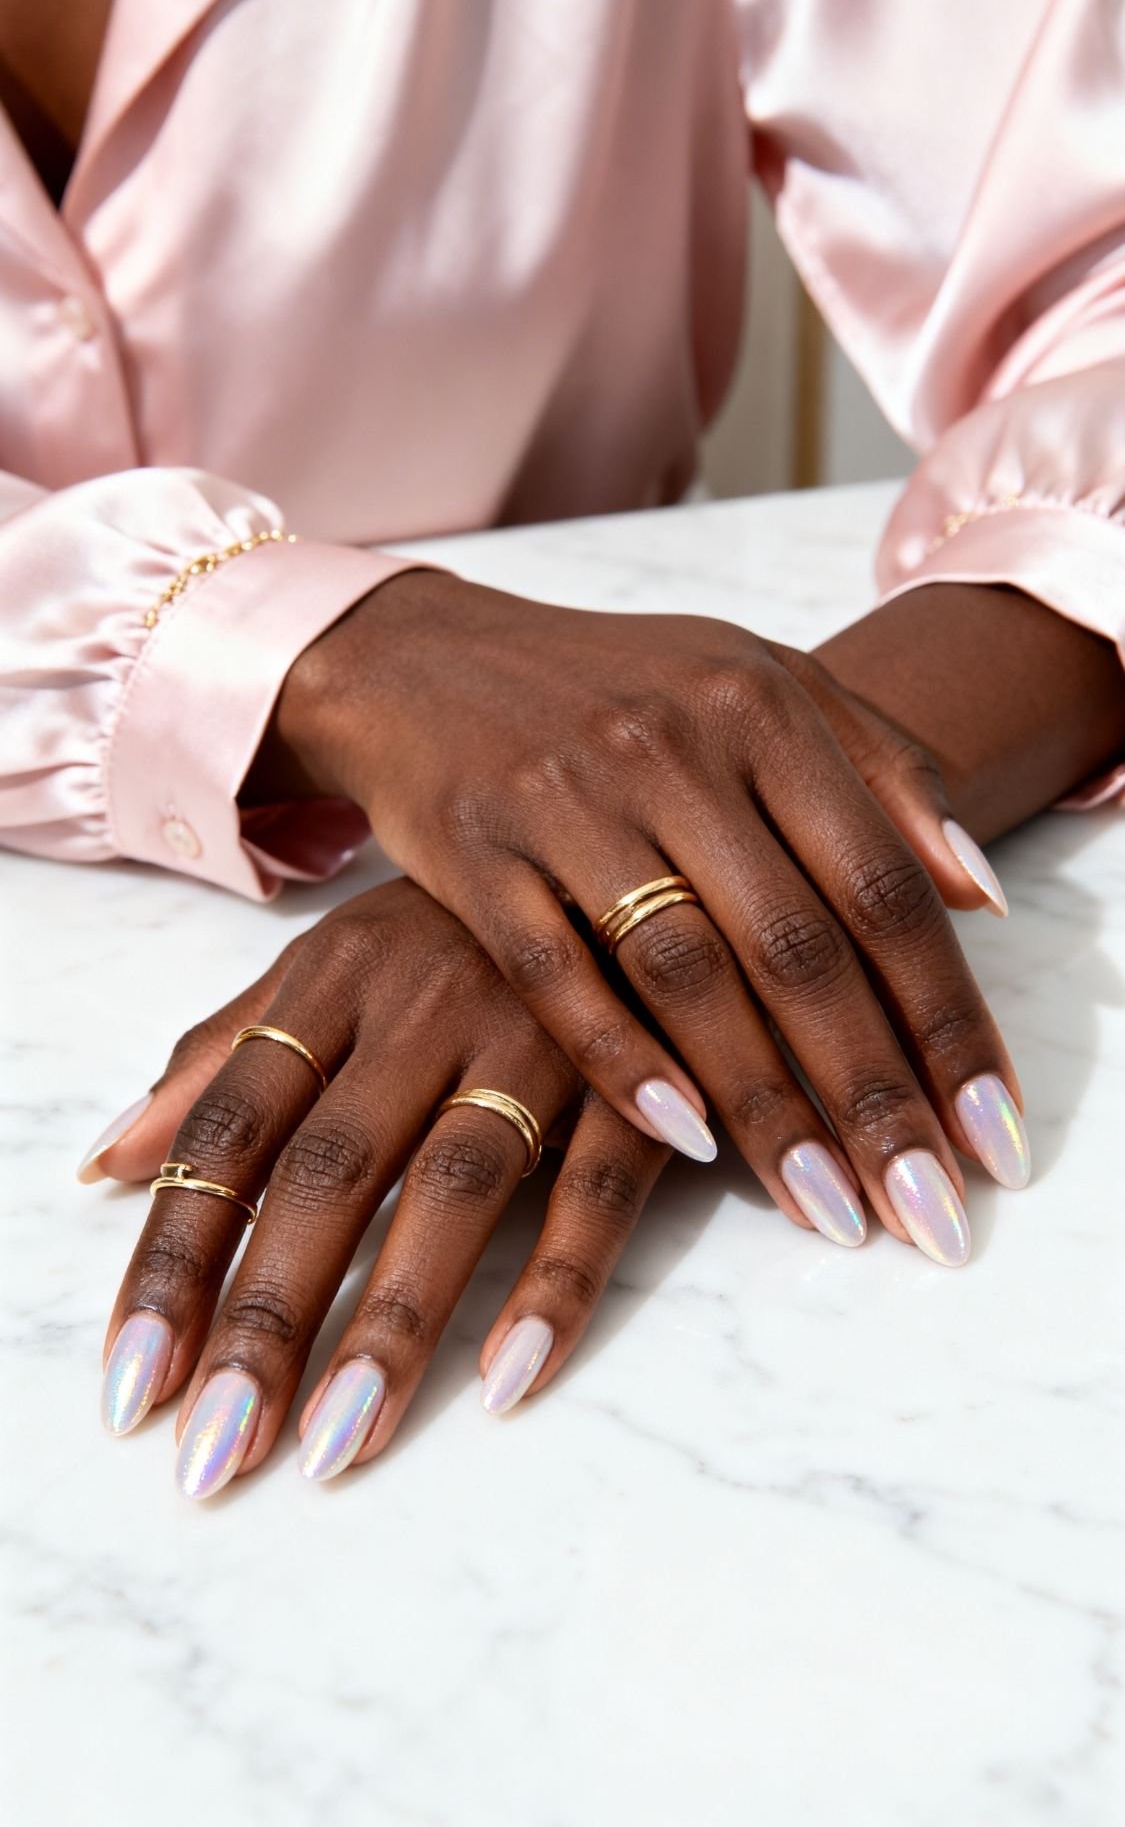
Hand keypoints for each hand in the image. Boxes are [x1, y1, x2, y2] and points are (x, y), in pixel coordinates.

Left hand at [93, 881, 668, 1495]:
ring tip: (336, 1443)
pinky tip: (507, 1380)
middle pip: (326, 1170)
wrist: (626, 846)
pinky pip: (596, 1187)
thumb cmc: (455, 926)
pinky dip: (555, 1283)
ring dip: (394, 1320)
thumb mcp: (329, 967)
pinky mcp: (638, 1074)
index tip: (134, 1381)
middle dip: (266, 1315)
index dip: (175, 1256)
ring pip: (452, 1187)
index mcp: (335, 979)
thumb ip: (223, 1062)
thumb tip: (109, 1164)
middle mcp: (423, 1006)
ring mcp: (536, 1035)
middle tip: (216, 1446)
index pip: (230, 1129)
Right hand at [259, 573, 1027, 1260]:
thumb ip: (882, 770)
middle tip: (925, 1209)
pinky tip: (688, 1142)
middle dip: (872, 1091)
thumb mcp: (759, 684)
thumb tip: (982, 895)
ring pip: (684, 974)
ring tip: (826, 1207)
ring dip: (764, 1104)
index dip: (947, 1018)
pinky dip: (623, 1064)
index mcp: (761, 705)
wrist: (428, 657)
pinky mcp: (474, 853)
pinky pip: (556, 978)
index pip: (881, 884)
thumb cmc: (620, 686)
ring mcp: (566, 799)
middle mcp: (671, 747)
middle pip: (798, 944)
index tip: (993, 1130)